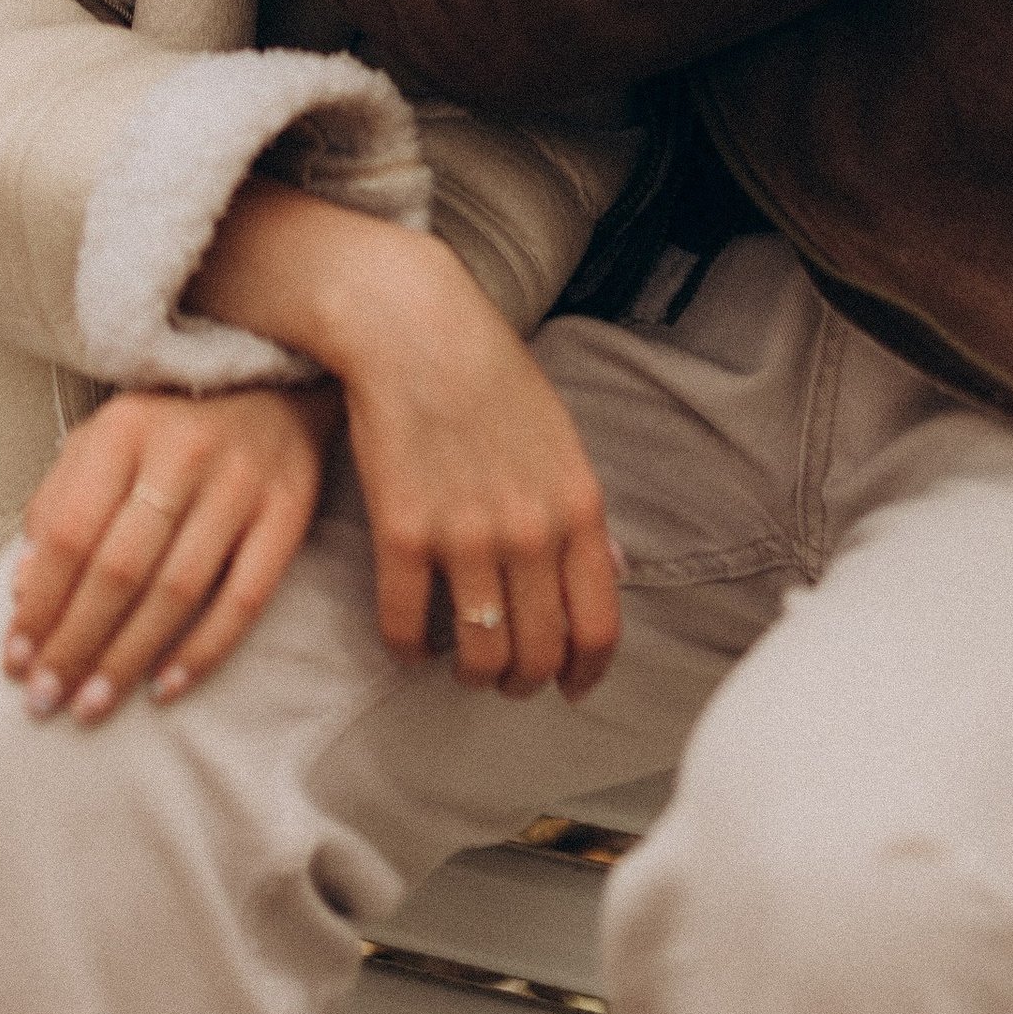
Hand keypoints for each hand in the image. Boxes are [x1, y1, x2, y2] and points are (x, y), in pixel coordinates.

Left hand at [1, 382, 343, 723]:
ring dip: (128, 659)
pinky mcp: (288, 514)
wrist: (274, 388)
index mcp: (123, 430)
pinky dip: (203, 651)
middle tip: (47, 700)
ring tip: (93, 705)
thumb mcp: (101, 443)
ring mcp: (240, 484)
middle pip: (119, 569)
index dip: (39, 604)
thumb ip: (57, 505)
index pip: (69, 532)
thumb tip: (23, 588)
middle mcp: (181, 453)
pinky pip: (244, 599)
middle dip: (76, 643)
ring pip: (176, 591)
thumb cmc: (167, 430)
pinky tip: (167, 688)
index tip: (16, 661)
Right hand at [189, 184, 620, 701]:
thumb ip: (581, 513)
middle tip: (508, 679)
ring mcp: (465, 535)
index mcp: (577, 507)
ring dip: (472, 675)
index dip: (584, 673)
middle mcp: (529, 532)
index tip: (569, 687)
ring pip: (478, 655)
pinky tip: (410, 642)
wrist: (412, 326)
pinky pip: (406, 625)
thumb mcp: (559, 438)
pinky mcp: (403, 531)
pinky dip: (409, 648)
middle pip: (538, 653)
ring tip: (462, 666)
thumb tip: (609, 574)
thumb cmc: (488, 373)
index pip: (597, 627)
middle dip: (524, 681)